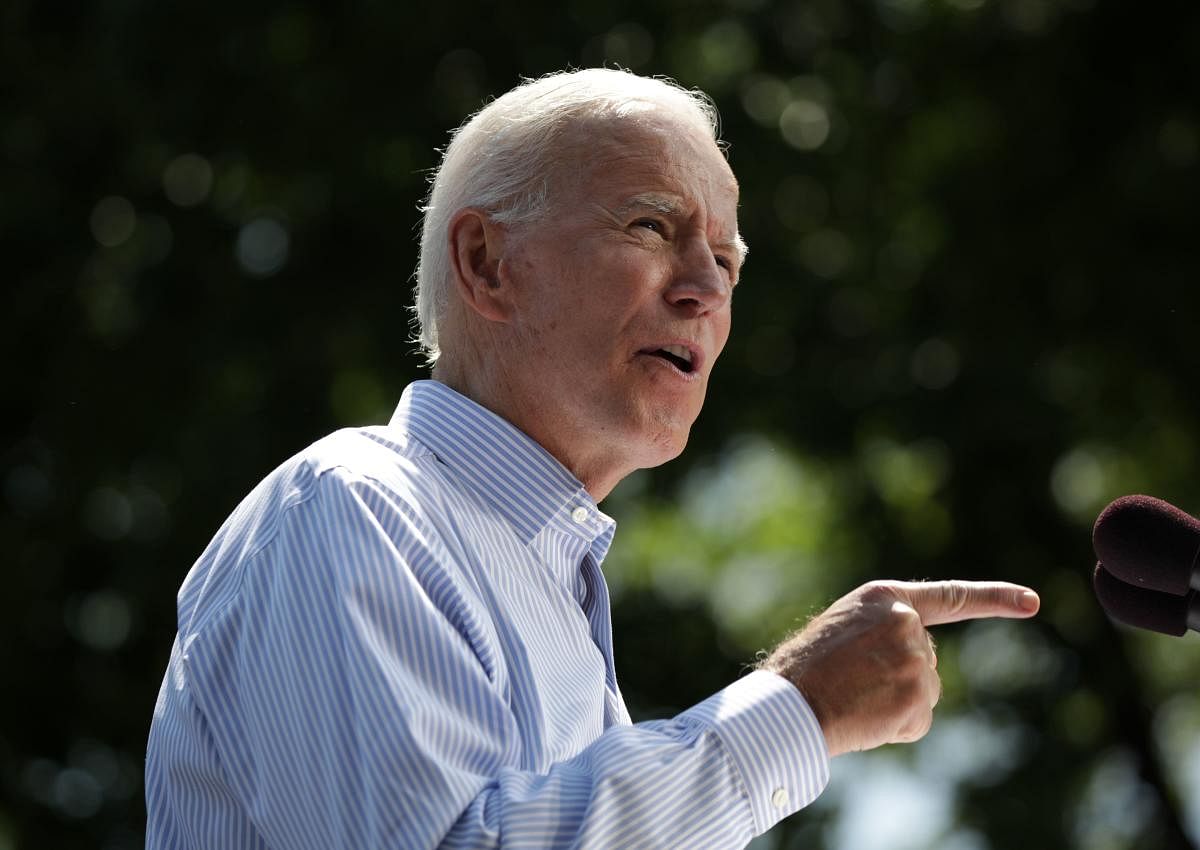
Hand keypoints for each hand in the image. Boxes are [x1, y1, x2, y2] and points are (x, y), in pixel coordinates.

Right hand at [761, 580, 1039, 756]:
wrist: (789, 700)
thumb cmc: (805, 668)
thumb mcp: (844, 629)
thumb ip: (884, 631)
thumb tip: (919, 663)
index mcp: (885, 596)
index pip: (951, 596)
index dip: (996, 598)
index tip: (1032, 603)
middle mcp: (906, 621)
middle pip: (925, 659)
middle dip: (899, 677)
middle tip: (854, 683)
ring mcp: (916, 658)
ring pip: (924, 693)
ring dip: (895, 704)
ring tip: (855, 699)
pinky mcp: (918, 695)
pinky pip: (917, 721)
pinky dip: (895, 728)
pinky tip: (866, 719)